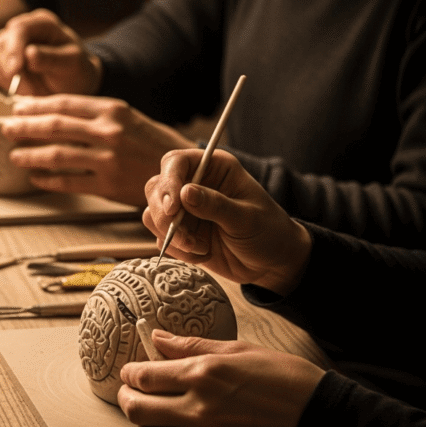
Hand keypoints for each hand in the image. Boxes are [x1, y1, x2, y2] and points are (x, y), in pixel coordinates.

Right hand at [0, 9, 101, 95]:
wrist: (70, 80)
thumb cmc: (75, 70)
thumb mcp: (73, 64)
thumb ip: (52, 58)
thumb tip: (29, 53)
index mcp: (42, 22)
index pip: (19, 28)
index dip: (13, 49)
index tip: (15, 72)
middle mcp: (21, 26)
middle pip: (0, 44)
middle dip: (12, 73)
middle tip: (33, 92)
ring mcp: (6, 39)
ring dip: (4, 78)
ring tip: (28, 90)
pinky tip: (12, 85)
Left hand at [3, 95, 195, 204]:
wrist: (182, 172)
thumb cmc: (150, 143)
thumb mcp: (127, 118)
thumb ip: (94, 116)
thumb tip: (54, 114)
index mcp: (112, 110)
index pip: (64, 103)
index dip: (36, 106)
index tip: (17, 108)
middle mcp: (109, 132)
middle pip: (55, 127)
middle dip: (25, 127)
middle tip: (6, 128)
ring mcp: (108, 159)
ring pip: (56, 155)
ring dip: (30, 154)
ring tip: (14, 155)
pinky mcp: (107, 185)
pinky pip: (68, 182)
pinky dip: (47, 180)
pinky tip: (35, 177)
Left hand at [117, 330, 324, 426]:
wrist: (322, 419)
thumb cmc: (286, 380)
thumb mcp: (239, 349)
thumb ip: (191, 345)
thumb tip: (157, 337)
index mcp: (203, 375)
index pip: (142, 376)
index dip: (129, 372)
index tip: (133, 370)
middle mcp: (199, 409)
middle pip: (136, 409)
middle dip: (127, 397)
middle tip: (133, 391)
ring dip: (142, 425)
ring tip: (153, 412)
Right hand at [143, 149, 311, 294]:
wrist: (272, 264)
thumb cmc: (269, 232)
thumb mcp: (246, 219)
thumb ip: (215, 205)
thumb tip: (185, 192)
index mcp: (213, 168)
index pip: (176, 162)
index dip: (168, 182)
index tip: (173, 208)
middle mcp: (194, 184)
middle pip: (156, 188)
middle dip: (164, 216)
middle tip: (185, 237)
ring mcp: (185, 209)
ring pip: (153, 215)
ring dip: (172, 236)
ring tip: (200, 248)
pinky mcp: (180, 232)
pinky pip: (161, 238)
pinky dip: (178, 250)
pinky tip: (203, 254)